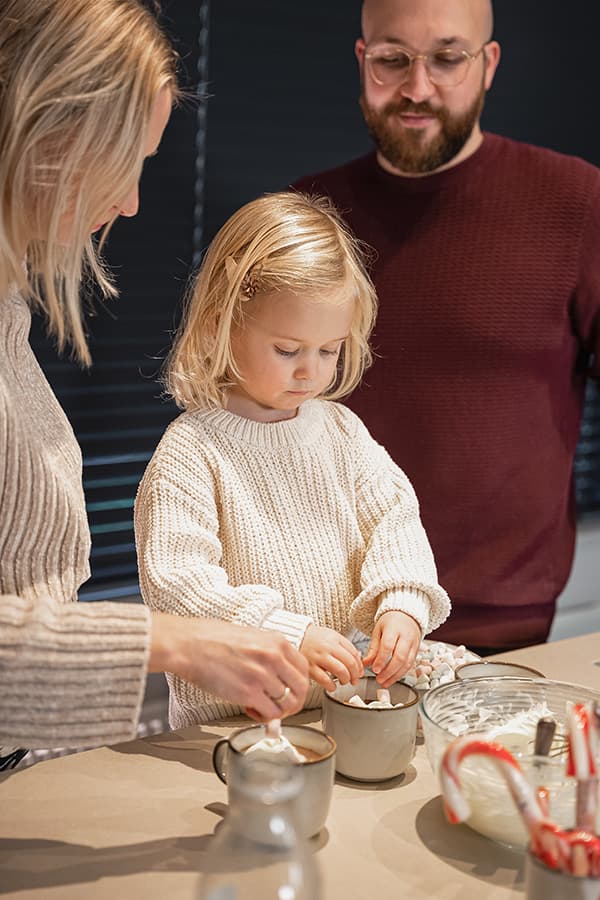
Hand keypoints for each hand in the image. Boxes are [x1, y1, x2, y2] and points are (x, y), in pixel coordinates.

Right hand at [149, 613, 308, 720]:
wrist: (188, 644)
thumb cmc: (212, 639)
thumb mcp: (251, 636)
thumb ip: (270, 653)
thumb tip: (280, 675)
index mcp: (276, 641)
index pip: (303, 668)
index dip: (297, 684)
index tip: (290, 691)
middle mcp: (273, 657)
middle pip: (301, 688)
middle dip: (293, 702)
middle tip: (280, 706)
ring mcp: (262, 675)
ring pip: (286, 703)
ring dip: (275, 710)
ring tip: (260, 706)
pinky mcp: (248, 693)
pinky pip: (270, 713)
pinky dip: (263, 716)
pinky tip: (250, 709)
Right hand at [299, 624, 362, 691]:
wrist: (296, 636)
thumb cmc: (315, 638)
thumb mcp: (332, 636)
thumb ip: (345, 647)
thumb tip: (358, 662)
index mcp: (335, 639)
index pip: (354, 654)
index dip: (359, 666)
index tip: (359, 672)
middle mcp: (328, 647)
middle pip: (350, 663)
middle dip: (355, 675)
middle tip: (354, 680)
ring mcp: (318, 657)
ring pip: (340, 671)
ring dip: (345, 680)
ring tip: (343, 681)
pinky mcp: (309, 668)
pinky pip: (325, 680)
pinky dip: (332, 686)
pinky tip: (332, 686)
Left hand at [363, 611, 420, 687]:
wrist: (407, 616)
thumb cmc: (391, 622)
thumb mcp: (378, 630)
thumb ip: (373, 648)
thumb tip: (366, 663)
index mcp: (394, 628)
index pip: (388, 646)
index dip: (381, 659)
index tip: (374, 669)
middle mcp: (406, 636)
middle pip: (400, 657)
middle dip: (389, 671)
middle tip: (379, 679)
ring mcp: (414, 644)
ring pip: (407, 663)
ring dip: (395, 676)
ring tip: (384, 682)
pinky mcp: (417, 651)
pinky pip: (411, 665)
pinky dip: (401, 674)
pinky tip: (392, 679)